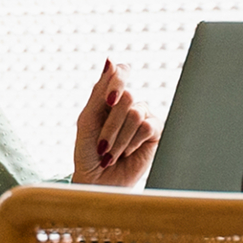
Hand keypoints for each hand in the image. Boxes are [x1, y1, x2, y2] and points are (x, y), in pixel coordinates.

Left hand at [71, 59, 156, 186]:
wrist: (97, 181)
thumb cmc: (88, 152)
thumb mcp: (87, 120)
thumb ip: (99, 91)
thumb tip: (110, 61)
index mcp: (110, 96)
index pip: (120, 71)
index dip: (117, 80)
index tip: (109, 99)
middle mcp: (129, 104)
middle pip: (126, 96)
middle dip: (110, 125)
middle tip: (102, 145)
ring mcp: (143, 117)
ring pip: (135, 113)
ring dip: (119, 138)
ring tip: (111, 153)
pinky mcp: (155, 132)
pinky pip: (147, 126)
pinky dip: (132, 142)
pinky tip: (127, 153)